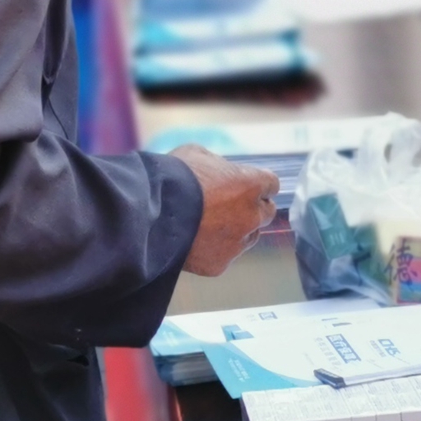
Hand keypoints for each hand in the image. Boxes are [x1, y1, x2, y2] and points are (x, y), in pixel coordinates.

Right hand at [176, 144, 277, 275]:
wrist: (150, 214)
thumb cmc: (173, 177)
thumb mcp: (197, 155)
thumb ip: (218, 167)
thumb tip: (219, 174)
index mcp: (251, 185)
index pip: (271, 184)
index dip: (258, 184)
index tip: (246, 186)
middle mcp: (252, 216)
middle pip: (265, 213)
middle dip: (252, 208)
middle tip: (229, 206)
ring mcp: (237, 243)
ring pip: (248, 237)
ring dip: (237, 231)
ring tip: (209, 226)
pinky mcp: (220, 264)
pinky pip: (225, 256)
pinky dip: (215, 250)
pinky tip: (195, 242)